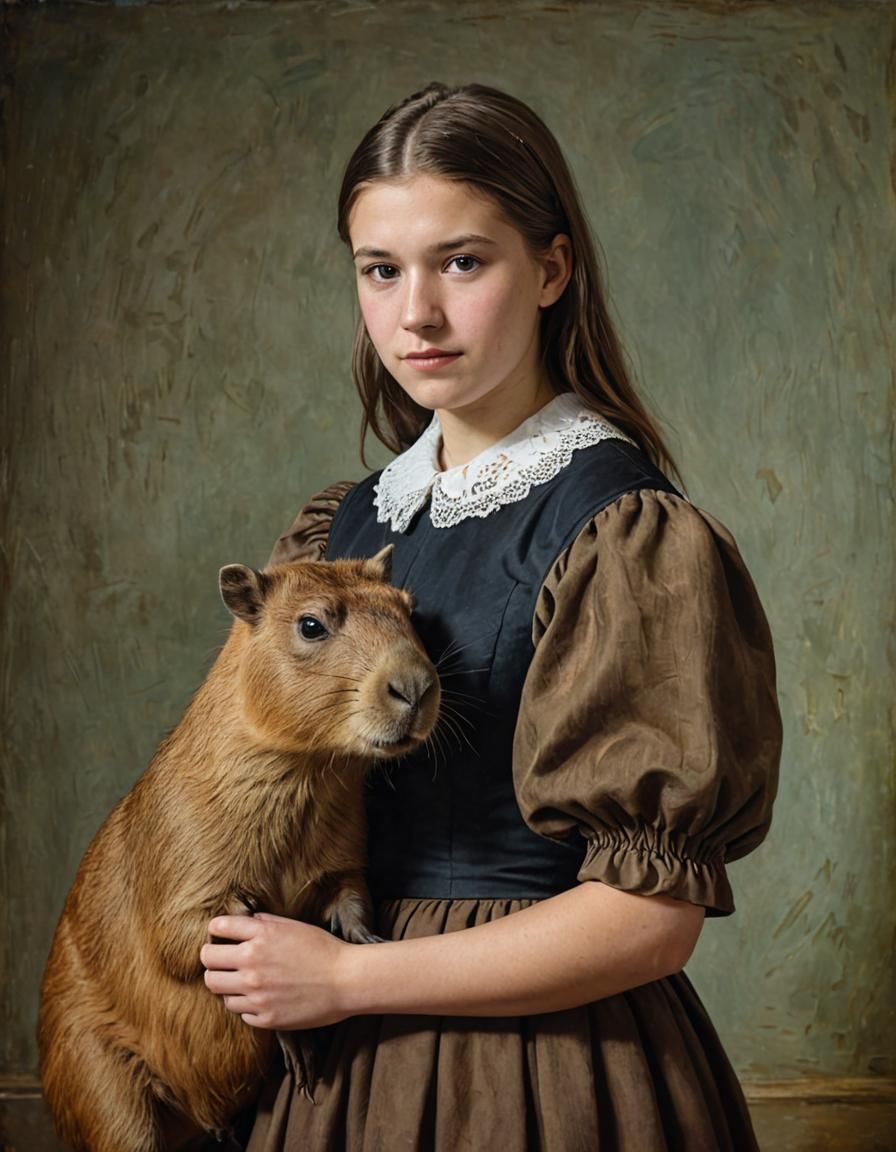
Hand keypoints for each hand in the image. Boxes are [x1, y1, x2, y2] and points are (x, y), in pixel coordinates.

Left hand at [200, 912, 357, 1029]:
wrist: (347, 980)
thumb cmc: (324, 949)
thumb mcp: (295, 927)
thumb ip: (267, 923)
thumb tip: (247, 921)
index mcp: (261, 937)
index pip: (217, 928)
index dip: (216, 930)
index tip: (220, 935)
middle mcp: (252, 964)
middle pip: (208, 963)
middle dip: (213, 960)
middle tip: (223, 961)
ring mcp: (256, 994)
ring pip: (218, 990)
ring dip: (227, 985)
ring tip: (242, 982)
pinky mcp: (265, 1018)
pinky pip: (239, 1012)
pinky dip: (246, 1005)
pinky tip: (261, 998)